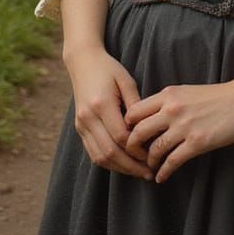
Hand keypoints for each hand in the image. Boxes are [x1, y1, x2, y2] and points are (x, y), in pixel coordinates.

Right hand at [65, 45, 153, 178]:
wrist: (83, 62)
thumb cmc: (109, 69)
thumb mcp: (126, 80)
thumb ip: (136, 104)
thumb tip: (148, 128)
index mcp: (101, 104)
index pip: (121, 136)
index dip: (137, 149)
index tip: (153, 154)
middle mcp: (88, 117)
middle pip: (109, 152)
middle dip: (130, 166)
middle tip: (149, 173)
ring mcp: (81, 124)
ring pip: (99, 157)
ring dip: (119, 168)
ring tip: (138, 172)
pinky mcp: (79, 128)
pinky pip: (93, 152)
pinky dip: (108, 162)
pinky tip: (123, 164)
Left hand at [124, 81, 233, 183]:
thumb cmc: (217, 96)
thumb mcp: (187, 91)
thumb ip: (168, 102)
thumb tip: (150, 117)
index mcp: (168, 94)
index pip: (134, 111)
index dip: (127, 127)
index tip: (130, 137)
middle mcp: (172, 109)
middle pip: (137, 131)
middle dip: (132, 148)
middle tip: (135, 156)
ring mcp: (184, 126)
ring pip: (154, 149)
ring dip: (149, 162)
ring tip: (150, 167)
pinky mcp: (197, 142)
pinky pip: (172, 162)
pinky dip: (163, 172)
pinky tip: (161, 177)